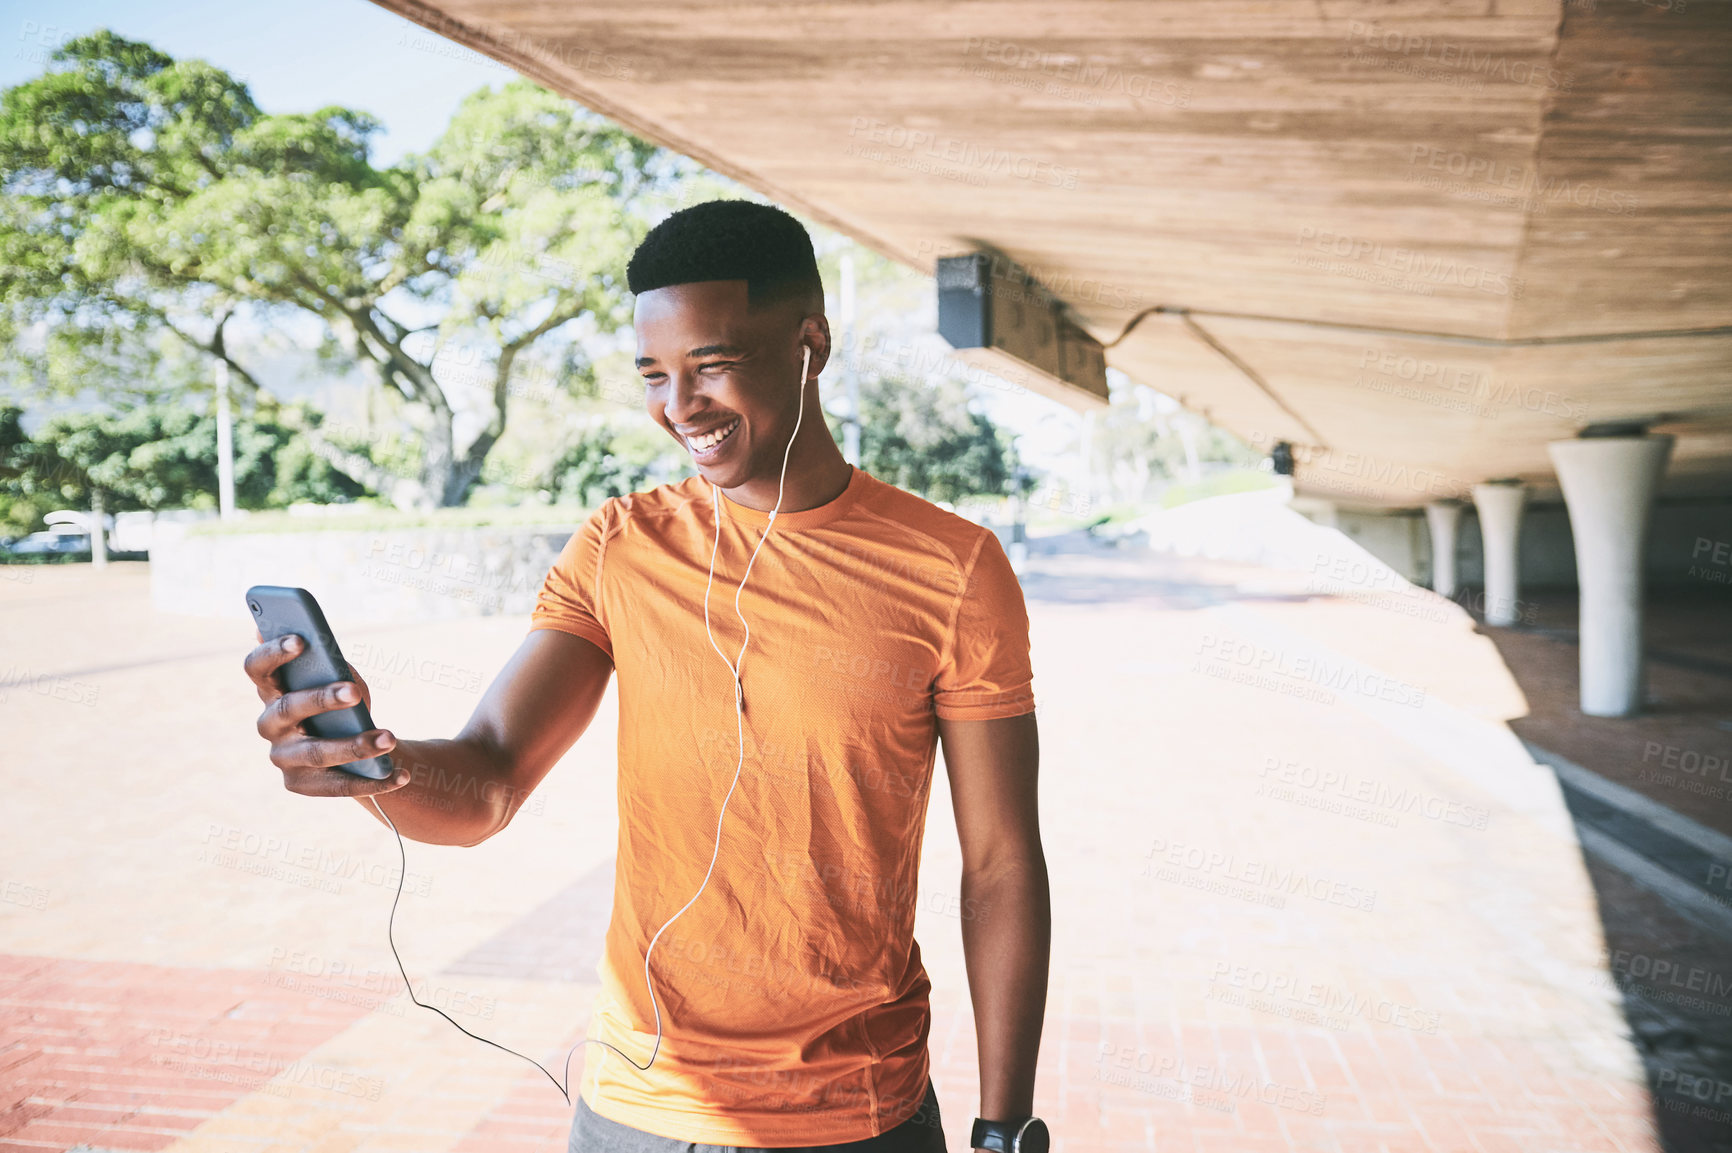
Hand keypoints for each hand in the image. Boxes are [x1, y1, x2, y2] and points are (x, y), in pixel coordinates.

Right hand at [245, 633, 408, 796]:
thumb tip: (315, 640)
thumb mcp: (337, 679)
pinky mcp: (299, 784)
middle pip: (288, 708)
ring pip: (316, 752)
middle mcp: (269, 724)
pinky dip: (374, 781)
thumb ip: (328, 663)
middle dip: (322, 699)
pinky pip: (337, 785)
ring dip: (355, 746)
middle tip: (355, 691)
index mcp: (271, 690)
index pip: (257, 668)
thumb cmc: (341, 701)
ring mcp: (282, 757)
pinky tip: (401, 775)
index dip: (273, 652)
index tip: (301, 639)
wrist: (351, 745)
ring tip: (389, 738)